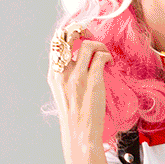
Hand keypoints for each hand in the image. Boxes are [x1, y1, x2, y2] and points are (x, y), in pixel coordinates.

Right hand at [47, 29, 111, 163]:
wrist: (80, 133)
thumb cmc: (75, 116)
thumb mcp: (63, 92)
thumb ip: (67, 76)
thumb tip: (79, 61)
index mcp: (54, 74)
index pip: (56, 43)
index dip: (68, 32)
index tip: (80, 33)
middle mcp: (63, 73)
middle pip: (67, 37)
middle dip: (81, 29)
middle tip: (91, 35)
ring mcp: (78, 77)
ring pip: (87, 45)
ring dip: (99, 44)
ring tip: (105, 54)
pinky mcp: (93, 82)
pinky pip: (100, 57)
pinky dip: (107, 55)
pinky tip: (110, 62)